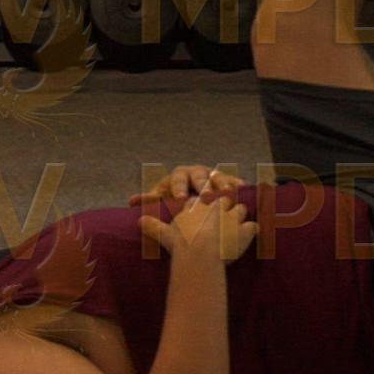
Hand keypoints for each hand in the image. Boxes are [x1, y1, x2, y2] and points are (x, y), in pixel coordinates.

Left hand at [130, 164, 244, 205]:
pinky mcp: (227, 180)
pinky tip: (243, 189)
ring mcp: (213, 174)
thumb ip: (149, 199)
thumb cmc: (175, 196)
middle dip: (203, 185)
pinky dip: (237, 183)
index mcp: (179, 175)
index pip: (177, 179)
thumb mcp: (163, 197)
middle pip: (200, 176)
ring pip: (218, 176)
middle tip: (206, 196)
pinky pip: (233, 180)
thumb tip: (130, 201)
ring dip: (222, 184)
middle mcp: (196, 172)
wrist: (194, 190)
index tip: (180, 198)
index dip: (179, 187)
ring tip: (227, 193)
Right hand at [141, 195, 257, 262]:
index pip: (205, 197)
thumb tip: (138, 221)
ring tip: (238, 223)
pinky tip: (251, 234)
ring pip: (241, 208)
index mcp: (199, 203)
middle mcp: (218, 205)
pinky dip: (253, 231)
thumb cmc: (181, 243)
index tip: (205, 204)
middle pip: (225, 199)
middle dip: (225, 204)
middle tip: (224, 211)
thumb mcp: (165, 233)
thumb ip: (153, 226)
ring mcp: (234, 216)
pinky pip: (254, 226)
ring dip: (240, 215)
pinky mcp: (246, 229)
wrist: (200, 253)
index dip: (205, 201)